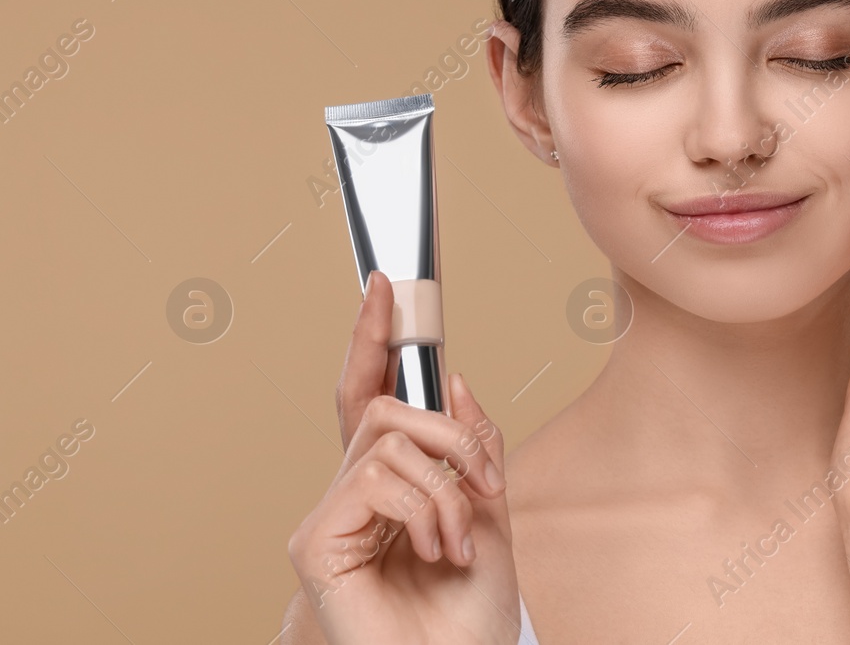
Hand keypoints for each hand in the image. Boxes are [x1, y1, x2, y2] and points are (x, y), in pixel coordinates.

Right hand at [286, 272, 520, 643]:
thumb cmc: (470, 609)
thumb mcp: (488, 511)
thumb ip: (469, 446)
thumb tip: (451, 381)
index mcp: (393, 484)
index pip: (372, 397)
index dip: (372, 338)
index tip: (385, 284)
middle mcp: (352, 494)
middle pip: (381, 407)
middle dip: (448, 433)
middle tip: (482, 484)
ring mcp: (330, 517)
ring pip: (388, 437)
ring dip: (446, 485)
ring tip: (458, 539)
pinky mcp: (316, 542)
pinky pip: (374, 479)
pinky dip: (423, 509)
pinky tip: (432, 550)